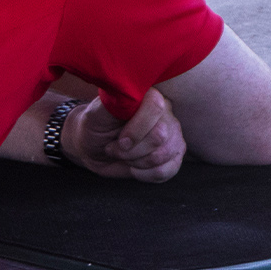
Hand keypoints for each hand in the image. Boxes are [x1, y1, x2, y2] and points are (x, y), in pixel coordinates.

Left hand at [64, 89, 186, 182]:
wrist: (96, 148)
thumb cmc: (96, 127)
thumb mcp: (96, 114)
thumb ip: (112, 103)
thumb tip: (127, 94)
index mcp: (148, 96)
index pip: (155, 106)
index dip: (136, 129)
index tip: (119, 140)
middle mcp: (165, 113)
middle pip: (160, 136)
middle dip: (132, 150)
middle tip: (116, 148)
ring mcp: (174, 135)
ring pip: (163, 154)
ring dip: (136, 161)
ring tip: (124, 155)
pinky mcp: (174, 155)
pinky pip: (168, 170)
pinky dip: (146, 174)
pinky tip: (134, 166)